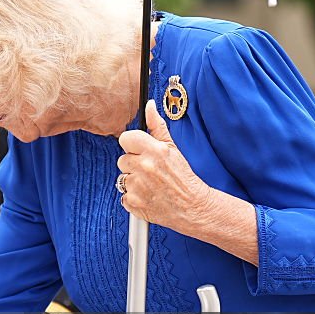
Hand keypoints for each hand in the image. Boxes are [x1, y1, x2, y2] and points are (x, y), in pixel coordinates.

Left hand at [117, 100, 213, 232]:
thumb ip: (157, 127)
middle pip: (122, 159)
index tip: (140, 151)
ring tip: (151, 184)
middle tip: (150, 171)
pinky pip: (123, 196)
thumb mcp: (172, 148)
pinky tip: (148, 196)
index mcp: (154, 151)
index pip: (125, 138)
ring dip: (133, 181)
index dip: (132, 145)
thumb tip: (149, 106)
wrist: (192, 207)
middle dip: (133, 165)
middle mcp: (143, 167)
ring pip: (122, 178)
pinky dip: (133, 197)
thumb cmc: (183, 177)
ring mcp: (137, 186)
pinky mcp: (133, 202)